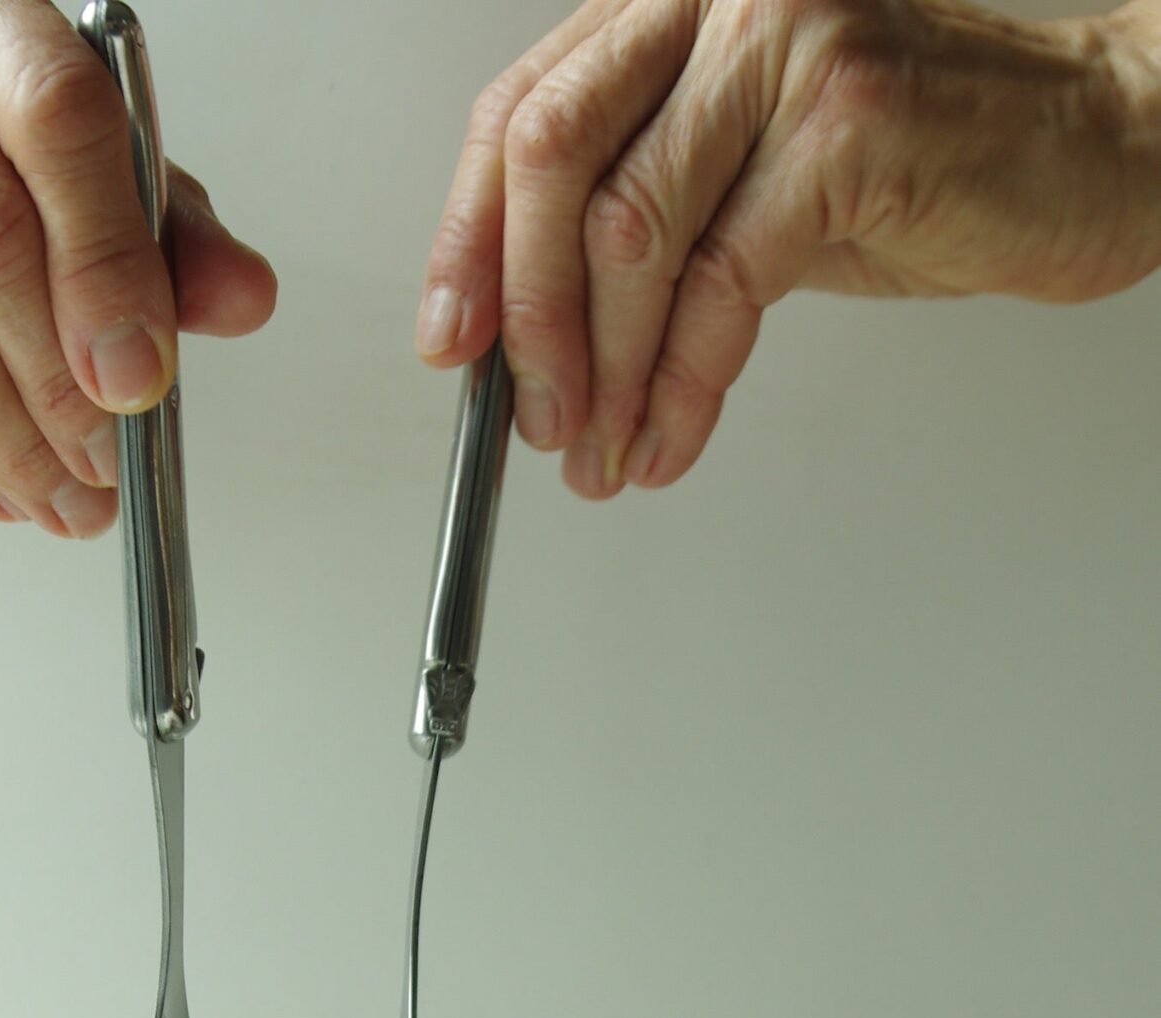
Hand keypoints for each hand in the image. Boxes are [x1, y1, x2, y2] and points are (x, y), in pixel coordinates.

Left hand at [417, 0, 1160, 495]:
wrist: (1086, 149)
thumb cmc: (922, 159)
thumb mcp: (746, 181)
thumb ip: (645, 223)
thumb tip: (532, 337)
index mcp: (675, 4)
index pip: (523, 111)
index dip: (469, 240)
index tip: (450, 344)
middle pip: (554, 157)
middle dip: (529, 317)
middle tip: (535, 422)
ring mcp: (785, 45)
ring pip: (630, 230)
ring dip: (603, 374)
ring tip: (602, 454)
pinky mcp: (846, 122)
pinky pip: (723, 282)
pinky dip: (682, 385)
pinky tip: (671, 438)